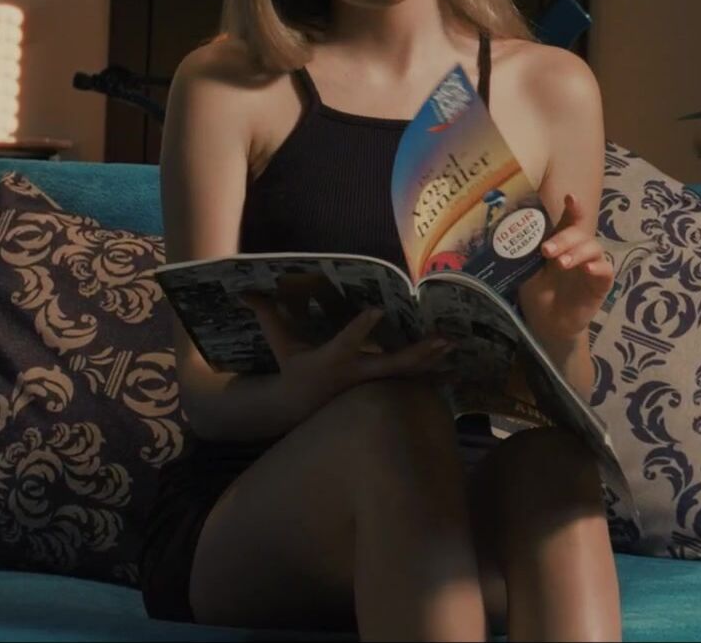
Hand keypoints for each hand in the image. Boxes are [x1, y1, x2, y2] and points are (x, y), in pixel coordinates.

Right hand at [240, 294, 450, 416]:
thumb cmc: (293, 368)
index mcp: (332, 360)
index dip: (360, 328)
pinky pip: (410, 386)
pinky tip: (456, 371)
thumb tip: (243, 291)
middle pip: (390, 365)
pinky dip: (431, 380)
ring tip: (453, 346)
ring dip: (430, 362)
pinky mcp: (379, 392)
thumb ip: (268, 315)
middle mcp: (356, 375)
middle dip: (415, 353)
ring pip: (406, 375)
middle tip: (440, 338)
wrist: (300, 408)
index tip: (376, 310)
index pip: (346, 341)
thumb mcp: (280, 343)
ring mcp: (370, 386)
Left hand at [518, 193, 615, 353]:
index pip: (570, 220)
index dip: (573, 208)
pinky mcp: (600, 284)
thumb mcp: (527, 271)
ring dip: (577, 252)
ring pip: (593, 247)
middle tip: (547, 250)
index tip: (570, 197)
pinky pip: (605, 270)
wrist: (547, 325)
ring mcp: (591, 266)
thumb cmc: (538, 294)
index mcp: (561, 243)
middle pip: (579, 233)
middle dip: (564, 238)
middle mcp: (579, 250)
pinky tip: (588, 269)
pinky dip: (598, 267)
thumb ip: (525, 253)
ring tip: (561, 263)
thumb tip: (504, 233)